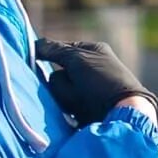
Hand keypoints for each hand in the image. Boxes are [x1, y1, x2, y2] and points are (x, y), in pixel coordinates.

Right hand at [34, 38, 157, 126]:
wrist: (122, 113)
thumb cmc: (102, 80)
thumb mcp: (78, 59)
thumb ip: (55, 50)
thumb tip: (35, 44)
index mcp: (92, 51)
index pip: (62, 49)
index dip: (49, 54)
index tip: (36, 57)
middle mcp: (90, 69)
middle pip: (58, 72)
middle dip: (62, 81)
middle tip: (76, 86)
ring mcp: (87, 89)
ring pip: (59, 89)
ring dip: (65, 95)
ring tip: (80, 102)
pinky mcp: (84, 107)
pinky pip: (65, 104)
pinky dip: (68, 107)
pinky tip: (77, 111)